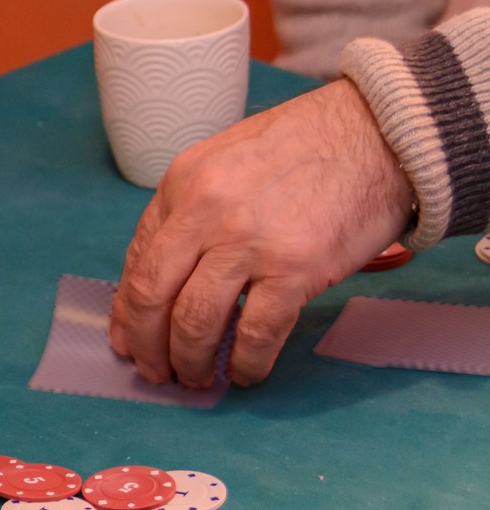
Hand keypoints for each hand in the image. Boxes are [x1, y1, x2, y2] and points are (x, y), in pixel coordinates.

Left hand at [110, 78, 414, 387]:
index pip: (137, 261)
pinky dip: (245, 363)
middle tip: (155, 373)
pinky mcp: (295, 268)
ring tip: (196, 379)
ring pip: (195, 322)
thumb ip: (192, 212)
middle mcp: (205, 212)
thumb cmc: (309, 145)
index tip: (127, 342)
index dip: (126, 312)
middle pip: (152, 296)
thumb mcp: (227, 161)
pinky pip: (255, 334)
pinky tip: (244, 373)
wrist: (383, 130)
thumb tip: (166, 278)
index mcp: (183, 184)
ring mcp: (249, 242)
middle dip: (147, 346)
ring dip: (189, 361)